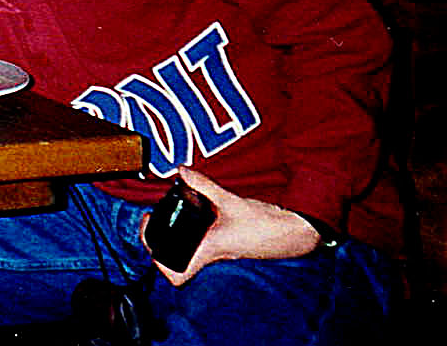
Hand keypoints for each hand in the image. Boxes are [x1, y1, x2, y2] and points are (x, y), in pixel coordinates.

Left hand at [141, 167, 321, 284]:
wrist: (293, 232)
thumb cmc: (266, 224)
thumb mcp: (231, 201)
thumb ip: (204, 185)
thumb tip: (181, 170)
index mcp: (209, 252)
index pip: (176, 275)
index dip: (158, 261)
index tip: (153, 234)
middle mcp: (212, 255)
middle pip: (176, 264)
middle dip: (160, 243)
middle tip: (154, 218)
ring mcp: (219, 250)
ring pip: (188, 252)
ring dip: (175, 235)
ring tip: (168, 212)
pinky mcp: (227, 242)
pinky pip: (201, 240)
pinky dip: (192, 228)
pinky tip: (193, 209)